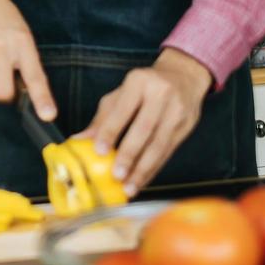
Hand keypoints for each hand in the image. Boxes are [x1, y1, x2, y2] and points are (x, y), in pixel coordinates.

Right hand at [0, 0, 56, 118]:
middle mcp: (1, 50)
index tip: (48, 116)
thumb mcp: (24, 34)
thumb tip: (28, 91)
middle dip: (7, 95)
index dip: (41, 99)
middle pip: (4, 94)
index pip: (34, 77)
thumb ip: (27, 62)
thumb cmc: (4, 16)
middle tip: (9, 81)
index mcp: (22, 43)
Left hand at [74, 48, 212, 194]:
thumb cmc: (144, 86)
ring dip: (143, 169)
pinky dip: (154, 169)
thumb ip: (102, 118)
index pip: (123, 109)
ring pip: (159, 145)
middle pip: (144, 129)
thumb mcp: (121, 94)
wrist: (183, 77)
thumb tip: (79, 140)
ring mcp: (176, 111)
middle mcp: (160, 94)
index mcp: (139, 81)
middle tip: (116, 175)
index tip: (99, 151)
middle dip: (129, 155)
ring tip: (129, 186)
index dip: (110, 131)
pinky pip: (168, 152)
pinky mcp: (186, 126)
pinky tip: (142, 180)